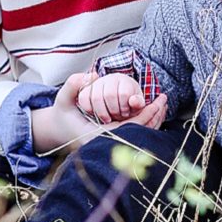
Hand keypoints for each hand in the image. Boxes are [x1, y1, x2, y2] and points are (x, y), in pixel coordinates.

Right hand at [31, 72, 167, 151]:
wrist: (58, 129)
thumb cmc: (63, 113)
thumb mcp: (63, 98)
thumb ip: (73, 85)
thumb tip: (92, 76)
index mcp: (98, 137)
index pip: (131, 129)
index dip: (146, 115)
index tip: (156, 102)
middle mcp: (108, 144)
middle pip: (140, 135)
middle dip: (154, 118)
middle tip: (163, 100)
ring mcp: (112, 144)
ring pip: (140, 136)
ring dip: (153, 120)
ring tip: (162, 104)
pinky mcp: (115, 141)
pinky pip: (136, 134)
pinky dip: (146, 123)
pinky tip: (154, 110)